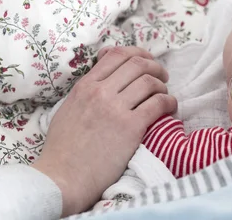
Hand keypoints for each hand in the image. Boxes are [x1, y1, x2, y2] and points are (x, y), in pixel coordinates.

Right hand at [32, 46, 176, 216]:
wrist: (62, 178)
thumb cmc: (62, 149)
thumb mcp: (68, 109)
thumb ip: (86, 92)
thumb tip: (103, 82)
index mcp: (85, 86)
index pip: (116, 54)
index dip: (137, 53)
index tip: (146, 60)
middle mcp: (100, 92)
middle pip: (137, 64)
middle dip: (155, 67)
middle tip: (162, 77)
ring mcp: (116, 109)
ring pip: (150, 82)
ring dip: (162, 86)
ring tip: (164, 95)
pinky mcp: (130, 128)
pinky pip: (158, 104)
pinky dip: (169, 102)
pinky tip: (169, 108)